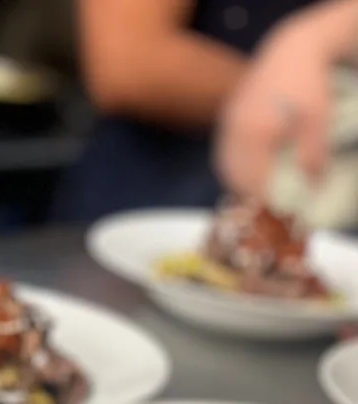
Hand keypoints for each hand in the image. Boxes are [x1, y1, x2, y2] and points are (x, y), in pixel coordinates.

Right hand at [215, 0, 355, 198]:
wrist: (290, 52)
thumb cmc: (308, 85)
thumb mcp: (318, 120)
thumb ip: (313, 155)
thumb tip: (311, 187)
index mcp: (254, 135)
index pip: (252, 182)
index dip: (263, 201)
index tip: (277, 214)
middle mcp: (233, 133)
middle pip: (233, 178)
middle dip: (247, 196)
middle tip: (265, 207)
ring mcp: (225, 126)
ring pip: (224, 168)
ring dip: (237, 184)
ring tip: (255, 193)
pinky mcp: (225, 120)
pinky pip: (222, 154)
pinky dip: (232, 169)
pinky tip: (247, 172)